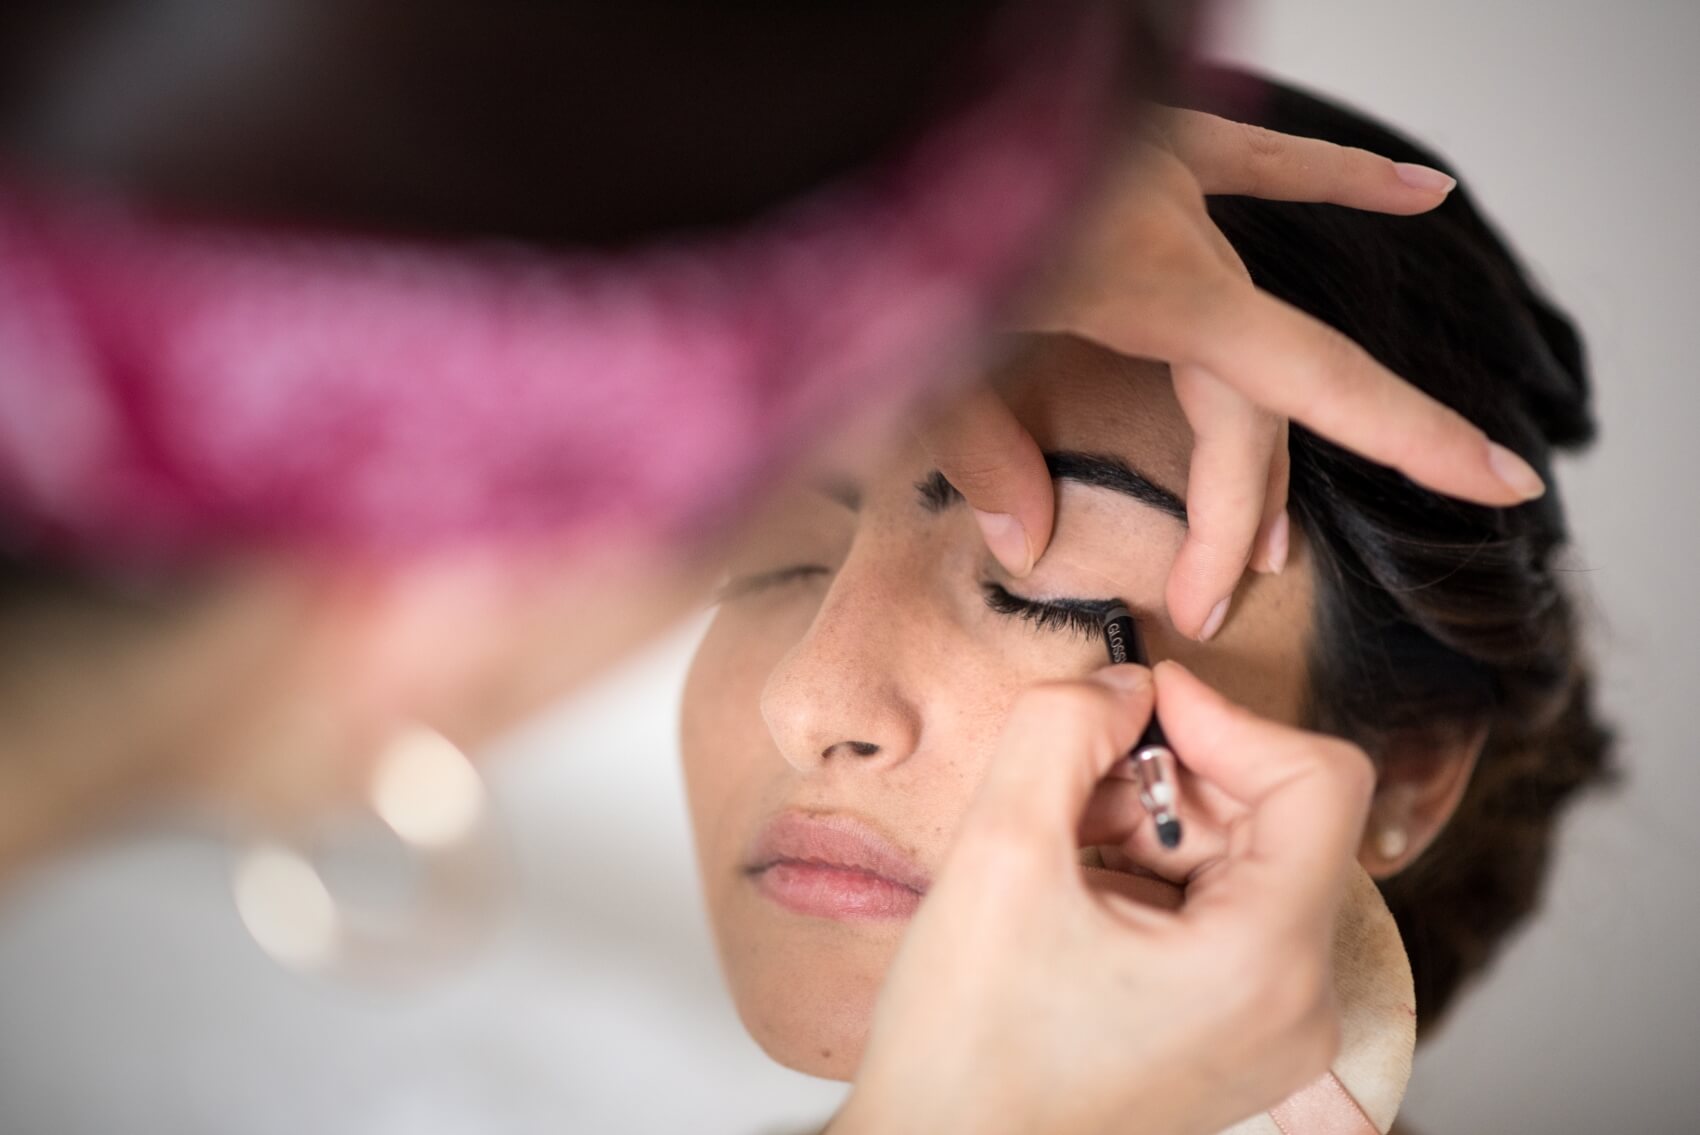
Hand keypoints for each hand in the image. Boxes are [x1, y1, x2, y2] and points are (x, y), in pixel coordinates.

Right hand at [835, 661, 1374, 1134]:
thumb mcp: (999, 851)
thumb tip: (1123, 683)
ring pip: (1247, 860)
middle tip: (1074, 784)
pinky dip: (1155, 873)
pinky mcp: (1238, 1033)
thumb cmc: (966, 1043)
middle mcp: (1299, 1005)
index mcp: (1267, 965)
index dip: (1228, 718)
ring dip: (1154, 824)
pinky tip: (1077, 890)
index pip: (1319, 781)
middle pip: (1278, 819)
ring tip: (1062, 847)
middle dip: (1173, 778)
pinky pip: (1226, 910)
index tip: (1142, 705)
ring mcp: (1274, 1028)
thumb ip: (1061, 729)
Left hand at [917, 108, 1545, 640]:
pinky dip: (1334, 181)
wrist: (868, 97)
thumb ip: (977, 449)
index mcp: (1144, 281)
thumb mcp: (907, 359)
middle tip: (1207, 599)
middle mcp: (1180, 231)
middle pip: (1254, 388)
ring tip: (1266, 533)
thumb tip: (1027, 542)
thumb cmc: (872, 216)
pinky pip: (1256, 162)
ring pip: (1255, 316)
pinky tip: (1418, 191)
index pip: (1298, 386)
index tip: (1500, 483)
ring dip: (1265, 427)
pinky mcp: (1144, 144)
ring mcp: (1167, 180)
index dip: (1406, 442)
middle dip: (1238, 507)